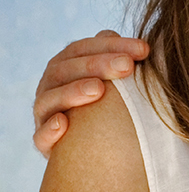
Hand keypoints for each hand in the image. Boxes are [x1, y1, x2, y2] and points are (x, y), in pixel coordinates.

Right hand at [33, 30, 149, 157]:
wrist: (91, 145)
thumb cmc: (107, 103)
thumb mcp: (114, 80)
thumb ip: (121, 59)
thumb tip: (141, 45)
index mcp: (66, 65)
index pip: (83, 48)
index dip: (112, 45)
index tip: (144, 50)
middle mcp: (50, 86)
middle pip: (66, 69)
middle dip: (97, 64)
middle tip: (127, 66)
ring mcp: (44, 114)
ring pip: (49, 99)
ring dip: (73, 92)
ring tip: (98, 90)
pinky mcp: (43, 142)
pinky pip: (40, 136)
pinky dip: (49, 130)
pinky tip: (63, 123)